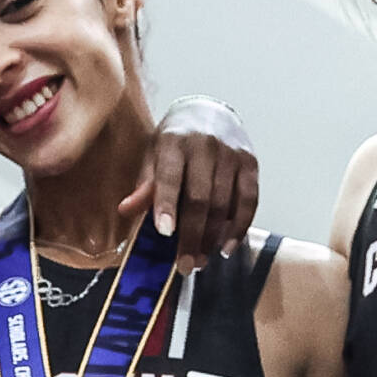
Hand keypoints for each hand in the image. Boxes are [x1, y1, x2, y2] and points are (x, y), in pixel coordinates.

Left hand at [125, 97, 260, 272]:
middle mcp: (206, 145)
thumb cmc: (174, 141)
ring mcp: (232, 154)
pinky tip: (225, 248)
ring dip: (213, 238)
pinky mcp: (251, 164)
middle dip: (192, 236)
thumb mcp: (152, 154)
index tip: (165, 233)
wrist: (209, 111)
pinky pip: (249, 201)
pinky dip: (239, 228)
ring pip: (225, 203)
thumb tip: (125, 210)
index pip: (170, 176)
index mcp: (174, 141)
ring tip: (201, 261)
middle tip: (185, 265)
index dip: (167, 205)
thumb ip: (145, 184)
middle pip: (201, 198)